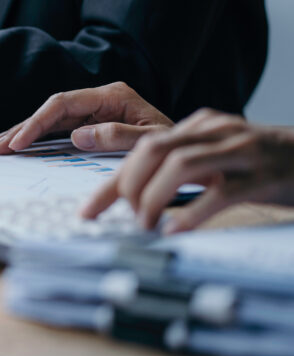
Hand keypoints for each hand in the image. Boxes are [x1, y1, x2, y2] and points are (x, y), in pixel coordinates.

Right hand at [0, 82, 172, 153]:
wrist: (197, 153)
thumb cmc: (179, 147)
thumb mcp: (154, 141)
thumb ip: (119, 136)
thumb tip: (77, 136)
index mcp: (113, 96)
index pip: (63, 104)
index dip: (37, 123)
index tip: (19, 142)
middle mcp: (101, 100)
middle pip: (52, 110)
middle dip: (23, 128)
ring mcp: (97, 112)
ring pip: (52, 120)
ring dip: (26, 133)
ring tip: (1, 146)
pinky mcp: (95, 126)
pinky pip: (61, 130)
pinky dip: (40, 139)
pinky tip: (23, 146)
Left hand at [83, 109, 293, 231]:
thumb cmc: (266, 164)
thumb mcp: (221, 157)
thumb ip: (184, 167)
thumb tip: (136, 196)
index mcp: (201, 126)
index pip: (141, 148)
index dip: (110, 182)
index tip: (87, 211)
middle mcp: (217, 132)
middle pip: (153, 149)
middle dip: (128, 185)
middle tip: (123, 216)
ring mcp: (241, 151)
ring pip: (181, 165)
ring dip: (154, 198)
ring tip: (144, 225)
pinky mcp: (264, 176)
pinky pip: (222, 192)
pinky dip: (193, 212)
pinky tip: (176, 229)